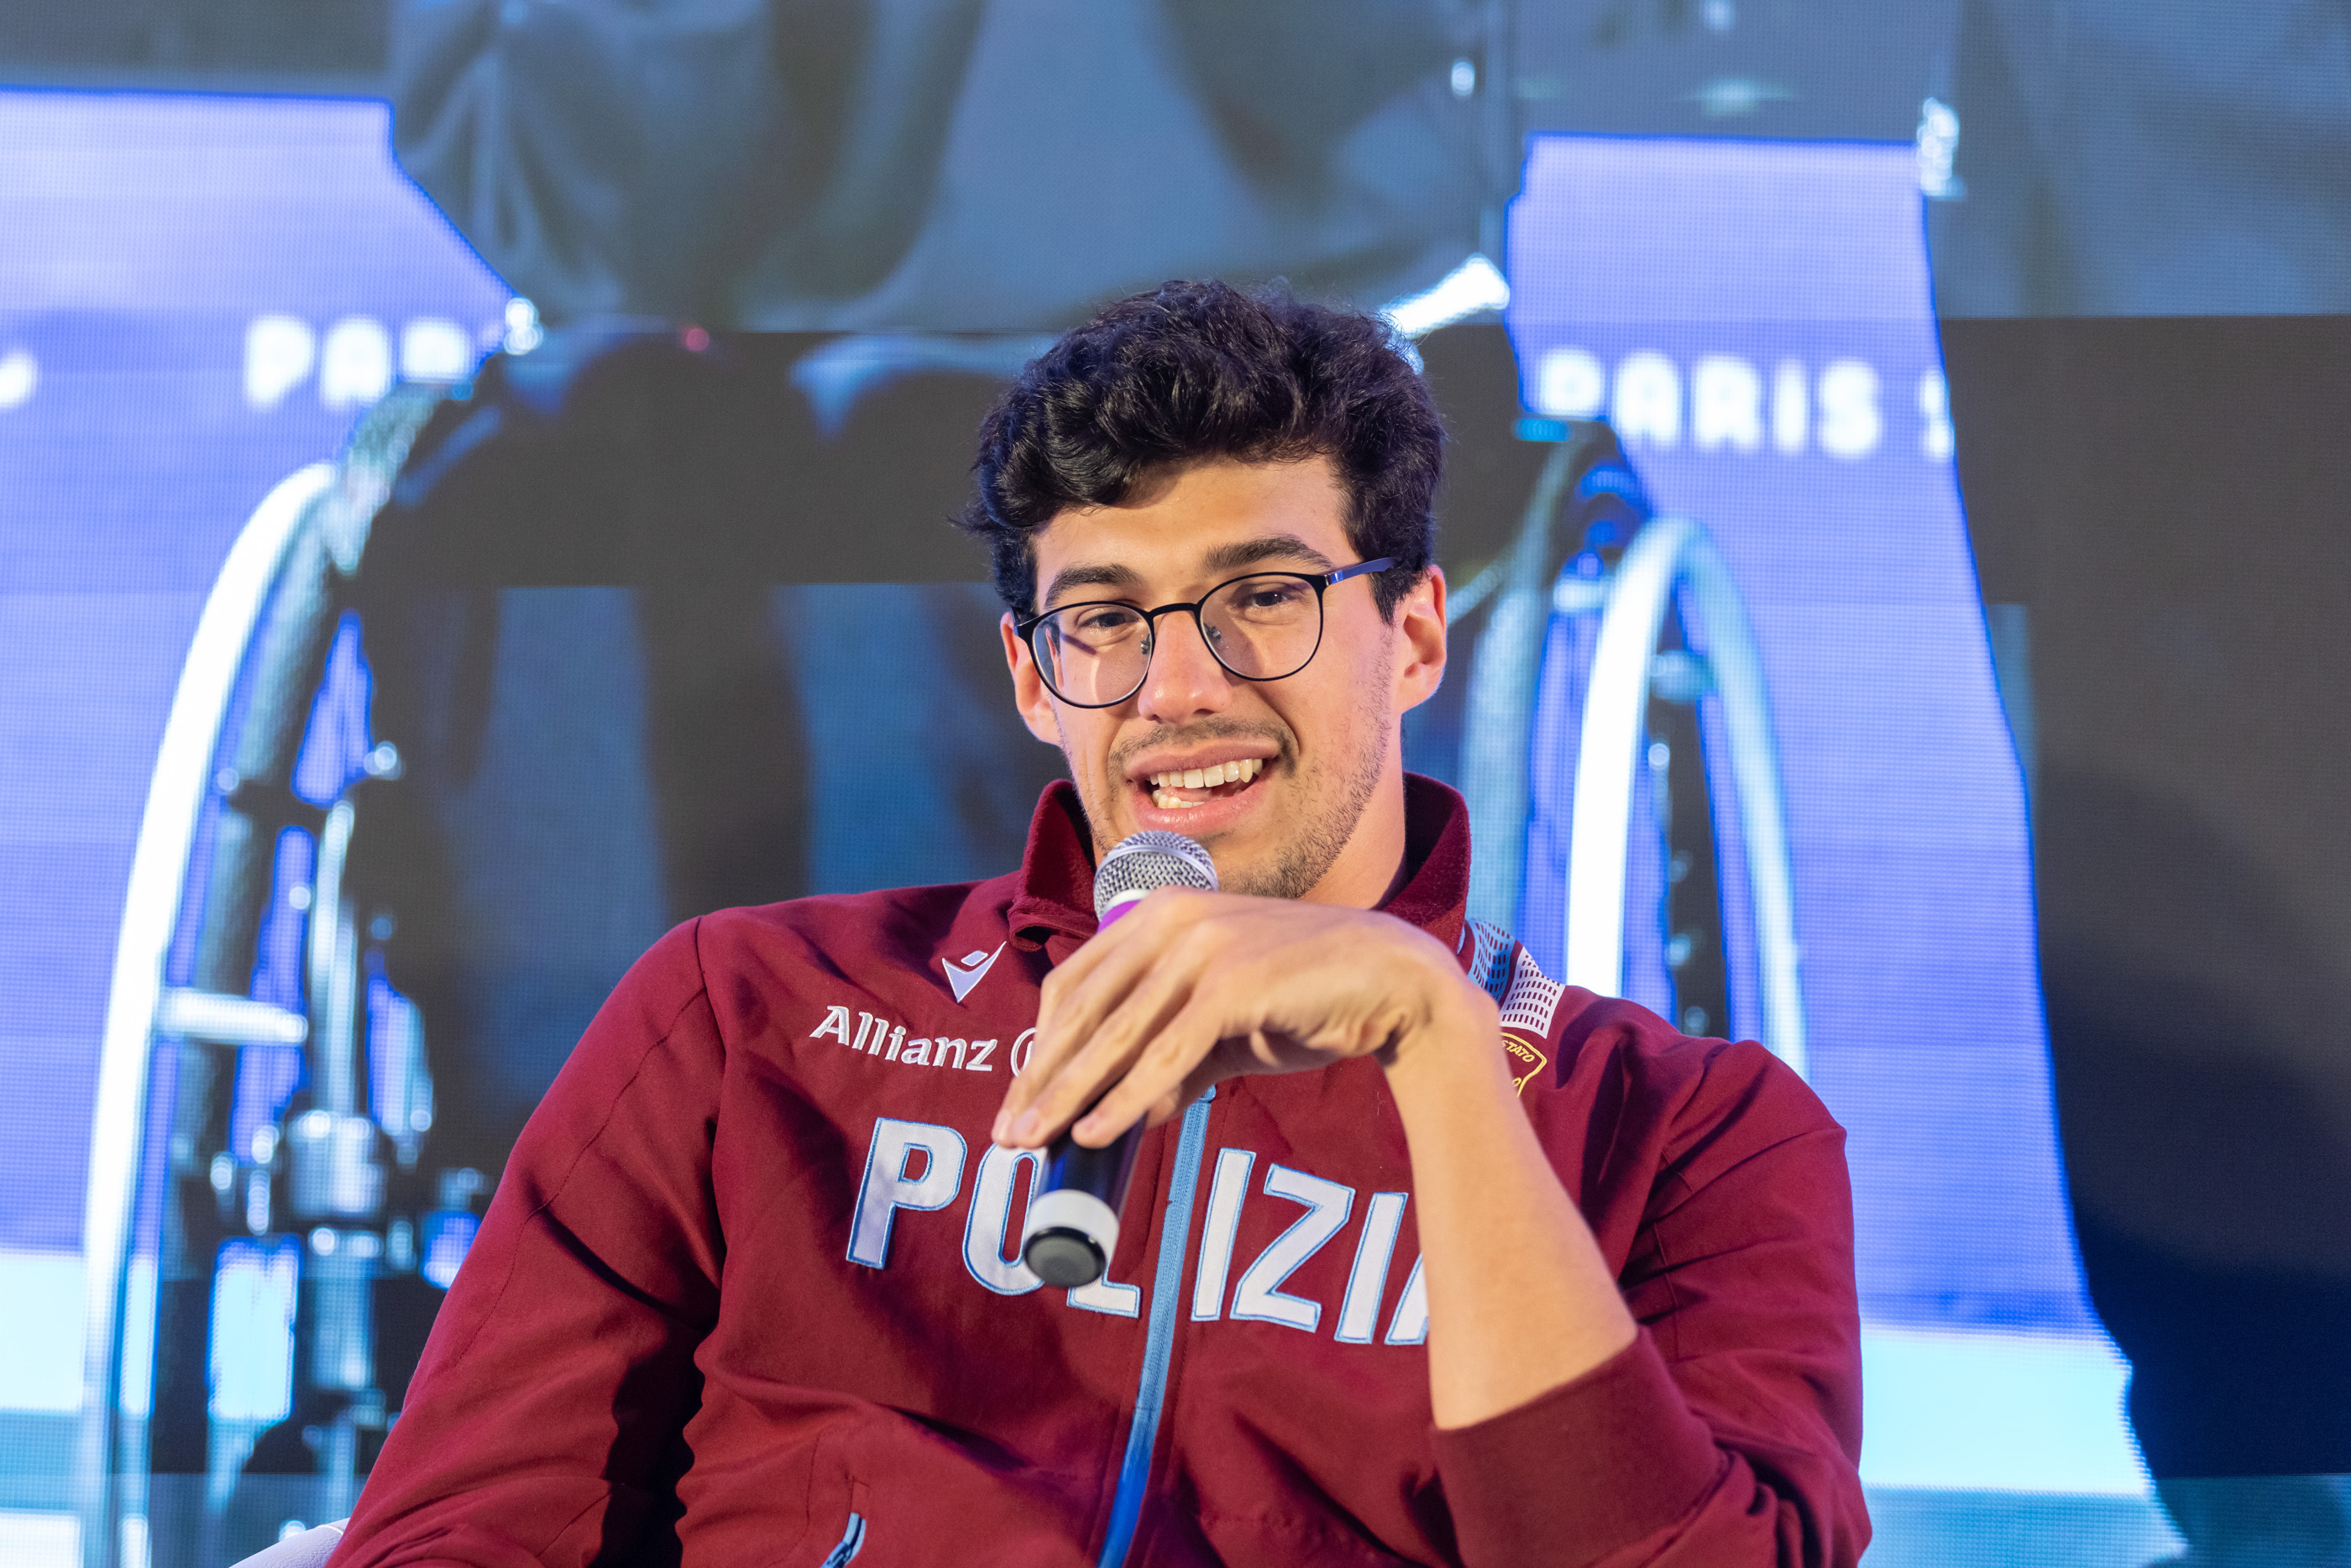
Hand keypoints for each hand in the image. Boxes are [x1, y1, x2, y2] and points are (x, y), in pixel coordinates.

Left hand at [990, 888, 1489, 1149]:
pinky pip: (1166, 1054)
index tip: (1020, 1096)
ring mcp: (1202, 946)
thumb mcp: (1222, 1028)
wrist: (1395, 985)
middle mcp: (1172, 919)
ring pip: (1117, 1035)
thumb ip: (1168, 1059)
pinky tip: (1094, 1132)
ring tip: (1030, 1142)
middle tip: (1007, 1135)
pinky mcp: (1232, 983)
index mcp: (1160, 913)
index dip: (1042, 1044)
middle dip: (1041, 1078)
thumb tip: (1109, 1116)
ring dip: (1067, 1095)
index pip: (1077, 983)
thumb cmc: (1307, 1000)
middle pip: (1085, 1010)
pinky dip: (1125, 1098)